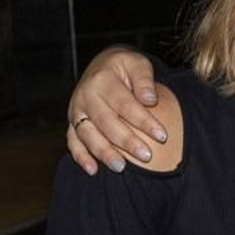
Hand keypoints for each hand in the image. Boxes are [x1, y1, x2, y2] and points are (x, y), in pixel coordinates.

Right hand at [64, 48, 166, 174]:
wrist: (101, 66)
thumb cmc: (124, 68)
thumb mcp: (137, 64)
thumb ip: (144, 80)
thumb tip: (150, 100)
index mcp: (103, 80)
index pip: (125, 104)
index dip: (143, 121)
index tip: (162, 136)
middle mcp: (86, 96)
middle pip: (106, 122)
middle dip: (126, 141)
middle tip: (146, 156)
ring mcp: (76, 111)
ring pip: (87, 134)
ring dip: (103, 152)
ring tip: (120, 167)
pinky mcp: (72, 123)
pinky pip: (72, 142)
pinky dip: (80, 157)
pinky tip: (93, 170)